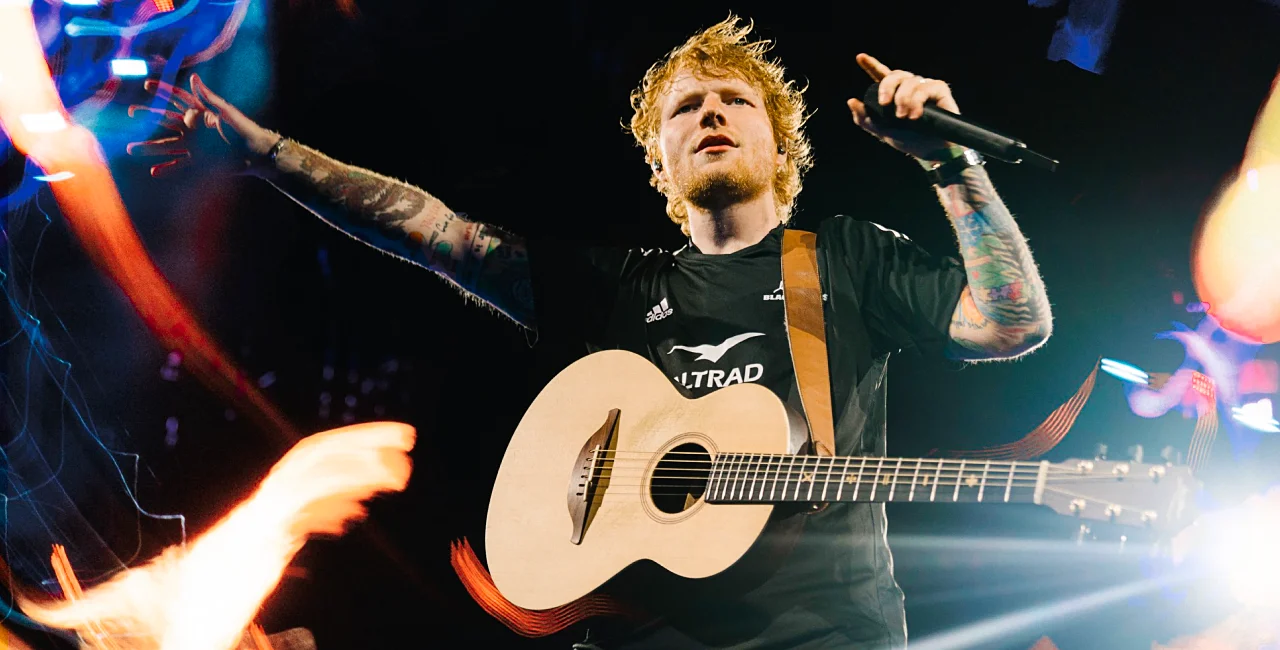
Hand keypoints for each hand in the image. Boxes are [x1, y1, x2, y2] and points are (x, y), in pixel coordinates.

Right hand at [125, 74, 279, 177]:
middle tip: (131, 113)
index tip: (147, 84)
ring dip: (149, 147)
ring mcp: (194, 146)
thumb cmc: (243, 129)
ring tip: (130, 148)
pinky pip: (180, 165)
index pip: (178, 100)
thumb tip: (193, 77)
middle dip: (148, 118)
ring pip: (167, 146)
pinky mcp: (199, 161)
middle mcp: (193, 130)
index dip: (163, 91)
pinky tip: (153, 172)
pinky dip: (167, 169)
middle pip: (166, 122)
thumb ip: (208, 97)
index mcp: (200, 114)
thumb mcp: (225, 111)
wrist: (256, 153)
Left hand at [846, 53, 962, 161]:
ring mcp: (925, 86)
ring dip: (903, 99)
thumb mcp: (882, 131)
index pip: (882, 75)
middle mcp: (910, 87)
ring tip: (903, 117)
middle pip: (895, 75)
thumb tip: (851, 101)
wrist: (932, 152)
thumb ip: (864, 118)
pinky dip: (917, 101)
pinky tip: (915, 115)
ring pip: (910, 81)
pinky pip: (925, 88)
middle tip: (884, 103)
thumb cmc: (910, 140)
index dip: (871, 65)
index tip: (860, 57)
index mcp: (894, 93)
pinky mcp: (939, 89)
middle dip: (887, 86)